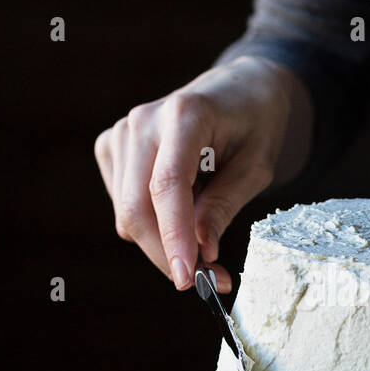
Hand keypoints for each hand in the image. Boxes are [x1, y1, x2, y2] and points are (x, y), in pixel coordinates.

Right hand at [94, 56, 311, 289]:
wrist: (237, 89)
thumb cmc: (254, 124)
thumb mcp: (257, 166)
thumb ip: (225, 205)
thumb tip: (202, 252)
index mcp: (184, 115)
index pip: (167, 185)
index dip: (173, 237)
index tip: (187, 278)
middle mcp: (143, 121)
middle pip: (136, 206)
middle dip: (167, 253)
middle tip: (209, 281)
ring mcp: (122, 133)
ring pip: (127, 214)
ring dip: (163, 244)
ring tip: (206, 247)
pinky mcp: (112, 147)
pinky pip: (125, 206)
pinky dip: (152, 225)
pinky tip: (182, 212)